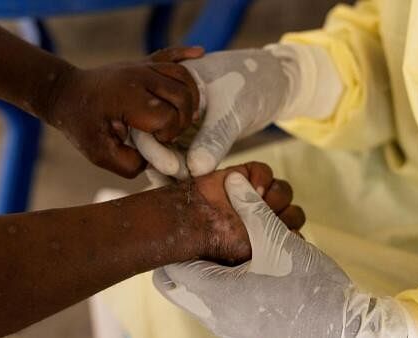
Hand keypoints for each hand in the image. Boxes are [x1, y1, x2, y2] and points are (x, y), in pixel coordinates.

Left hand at [46, 47, 203, 177]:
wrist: (65, 93)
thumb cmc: (82, 125)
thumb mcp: (99, 154)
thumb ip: (130, 164)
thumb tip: (156, 160)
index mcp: (128, 98)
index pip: (168, 116)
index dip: (169, 134)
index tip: (156, 141)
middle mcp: (139, 77)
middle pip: (182, 95)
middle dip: (183, 119)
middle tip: (170, 132)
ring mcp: (142, 67)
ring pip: (183, 76)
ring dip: (192, 97)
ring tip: (188, 115)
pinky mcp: (143, 62)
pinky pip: (170, 54)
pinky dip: (186, 53)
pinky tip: (200, 53)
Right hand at [134, 47, 295, 177]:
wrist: (269, 81)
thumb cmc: (249, 84)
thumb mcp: (231, 110)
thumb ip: (214, 138)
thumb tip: (195, 170)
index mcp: (165, 85)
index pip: (147, 119)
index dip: (154, 146)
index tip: (172, 168)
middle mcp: (164, 103)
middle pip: (150, 137)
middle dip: (160, 162)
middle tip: (179, 181)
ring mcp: (175, 120)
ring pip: (164, 150)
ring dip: (171, 169)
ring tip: (183, 188)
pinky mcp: (189, 135)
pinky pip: (180, 155)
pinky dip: (184, 169)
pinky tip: (191, 185)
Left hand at [154, 172, 412, 337]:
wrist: (344, 332)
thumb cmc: (310, 289)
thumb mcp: (279, 241)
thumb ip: (252, 209)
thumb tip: (233, 181)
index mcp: (215, 292)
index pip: (169, 268)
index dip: (177, 241)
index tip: (190, 223)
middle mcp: (214, 315)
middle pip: (179, 284)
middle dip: (191, 256)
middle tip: (209, 235)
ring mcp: (228, 327)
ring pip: (202, 295)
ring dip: (213, 268)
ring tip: (237, 247)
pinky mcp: (245, 331)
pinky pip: (222, 306)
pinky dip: (229, 284)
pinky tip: (255, 268)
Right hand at [190, 162, 304, 264]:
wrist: (194, 220)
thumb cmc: (221, 242)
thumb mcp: (254, 248)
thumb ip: (280, 241)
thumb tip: (298, 235)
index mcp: (268, 240)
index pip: (296, 234)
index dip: (291, 232)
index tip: (281, 235)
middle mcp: (265, 218)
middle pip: (294, 213)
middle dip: (284, 216)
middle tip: (266, 220)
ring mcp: (256, 196)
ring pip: (283, 191)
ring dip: (275, 196)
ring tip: (258, 202)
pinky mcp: (246, 175)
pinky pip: (266, 171)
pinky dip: (261, 178)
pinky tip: (251, 187)